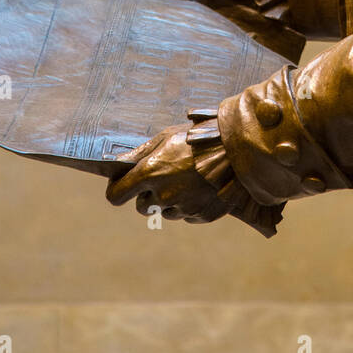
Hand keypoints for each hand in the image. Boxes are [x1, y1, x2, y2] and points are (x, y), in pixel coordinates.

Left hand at [105, 125, 227, 222]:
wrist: (237, 150)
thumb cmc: (198, 139)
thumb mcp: (166, 136)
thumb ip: (140, 153)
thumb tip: (118, 164)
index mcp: (150, 173)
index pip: (116, 196)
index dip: (117, 190)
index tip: (122, 185)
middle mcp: (163, 195)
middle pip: (141, 207)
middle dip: (147, 195)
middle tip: (163, 178)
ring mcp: (183, 207)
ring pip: (164, 212)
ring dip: (169, 200)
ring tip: (186, 179)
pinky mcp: (201, 215)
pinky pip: (186, 214)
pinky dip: (189, 205)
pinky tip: (200, 187)